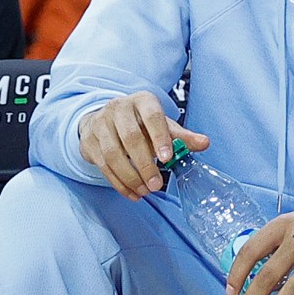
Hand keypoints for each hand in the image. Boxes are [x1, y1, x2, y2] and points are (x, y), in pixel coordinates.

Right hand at [78, 92, 208, 199]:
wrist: (104, 120)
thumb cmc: (139, 123)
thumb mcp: (162, 125)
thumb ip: (181, 137)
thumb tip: (204, 143)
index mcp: (142, 101)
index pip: (152, 116)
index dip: (159, 137)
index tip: (167, 158)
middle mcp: (118, 108)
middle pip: (131, 137)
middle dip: (145, 164)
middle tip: (157, 185)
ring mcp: (100, 124)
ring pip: (113, 154)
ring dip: (131, 177)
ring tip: (145, 191)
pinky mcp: (89, 141)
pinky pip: (103, 166)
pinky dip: (119, 183)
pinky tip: (132, 193)